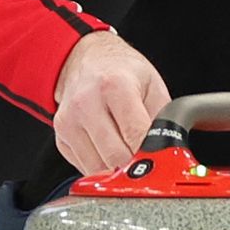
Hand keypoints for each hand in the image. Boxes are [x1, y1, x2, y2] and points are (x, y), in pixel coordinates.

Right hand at [51, 31, 171, 174]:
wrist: (87, 60)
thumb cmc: (121, 72)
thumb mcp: (152, 84)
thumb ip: (163, 117)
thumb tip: (169, 148)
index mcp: (114, 86)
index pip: (134, 134)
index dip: (150, 151)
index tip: (159, 157)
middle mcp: (86, 103)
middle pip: (114, 157)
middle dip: (134, 164)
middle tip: (145, 157)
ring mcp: (69, 122)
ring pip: (97, 169)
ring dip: (116, 168)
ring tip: (126, 148)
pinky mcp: (60, 137)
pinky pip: (84, 168)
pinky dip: (101, 166)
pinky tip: (107, 147)